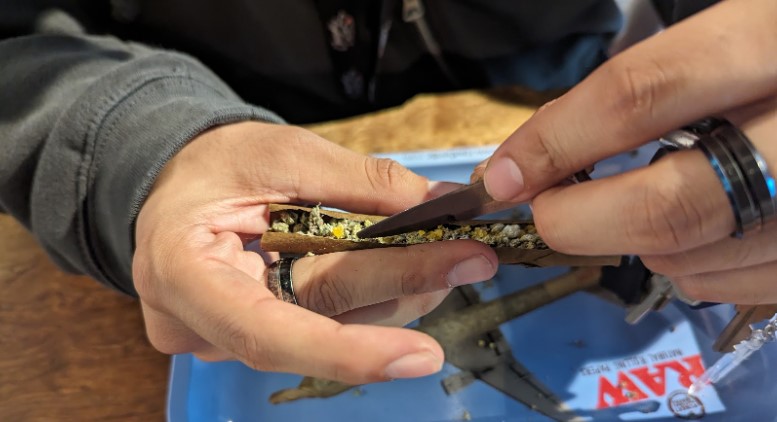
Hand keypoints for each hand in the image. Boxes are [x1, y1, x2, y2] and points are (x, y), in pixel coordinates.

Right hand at [133, 121, 497, 383]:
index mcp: (184, 272)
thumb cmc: (214, 165)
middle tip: (471, 260)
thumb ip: (356, 182)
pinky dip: (381, 295)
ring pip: (335, 329)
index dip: (345, 351)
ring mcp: (232, 340)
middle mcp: (203, 326)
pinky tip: (419, 269)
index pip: (265, 332)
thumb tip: (436, 206)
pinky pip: (332, 324)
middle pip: (317, 323)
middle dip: (402, 290)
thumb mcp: (280, 153)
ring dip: (402, 292)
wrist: (181, 186)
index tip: (420, 356)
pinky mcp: (263, 336)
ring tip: (454, 257)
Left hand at [480, 0, 776, 303]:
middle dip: (582, 221)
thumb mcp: (740, 30)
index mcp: (774, 41)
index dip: (556, 143)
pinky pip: (740, 286)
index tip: (501, 175)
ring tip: (634, 210)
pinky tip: (698, 233)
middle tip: (547, 215)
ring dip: (638, 246)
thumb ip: (651, 85)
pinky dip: (692, 270)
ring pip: (700, 258)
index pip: (641, 96)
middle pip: (671, 205)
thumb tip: (544, 150)